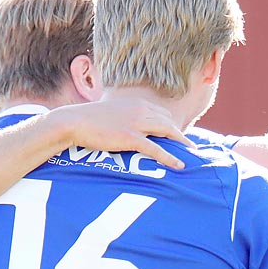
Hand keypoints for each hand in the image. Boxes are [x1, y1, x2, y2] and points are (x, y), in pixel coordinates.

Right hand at [56, 97, 188, 169]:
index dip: (173, 125)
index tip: (179, 136)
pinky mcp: (130, 137)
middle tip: (191, 146)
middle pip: (168, 122)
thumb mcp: (112, 113)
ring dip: (181, 143)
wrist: (74, 121)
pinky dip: (169, 157)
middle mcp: (140, 110)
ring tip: (192, 154)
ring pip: (167, 132)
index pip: (162, 113)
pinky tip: (179, 165)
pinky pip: (155, 148)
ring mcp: (136, 123)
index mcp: (137, 103)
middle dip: (181, 135)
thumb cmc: (90, 119)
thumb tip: (129, 126)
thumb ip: (125, 116)